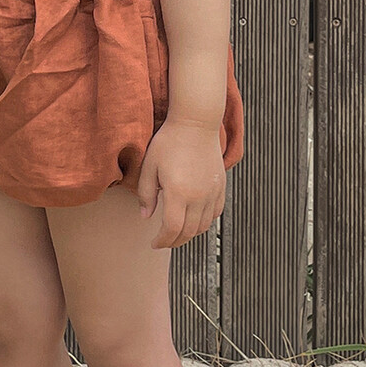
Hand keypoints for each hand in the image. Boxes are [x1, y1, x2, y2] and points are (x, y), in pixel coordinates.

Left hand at [137, 118, 226, 248]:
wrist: (196, 123)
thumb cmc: (170, 141)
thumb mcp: (149, 167)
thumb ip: (146, 194)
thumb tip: (145, 216)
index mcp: (178, 192)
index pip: (172, 229)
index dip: (162, 240)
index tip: (155, 243)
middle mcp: (198, 196)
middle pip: (188, 232)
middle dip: (174, 241)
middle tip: (164, 242)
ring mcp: (212, 192)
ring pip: (203, 226)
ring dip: (189, 234)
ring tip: (177, 232)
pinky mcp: (220, 186)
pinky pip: (215, 213)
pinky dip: (204, 222)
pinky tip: (194, 220)